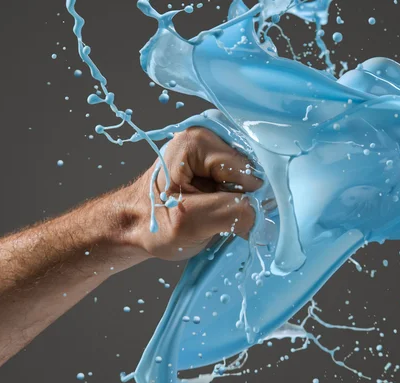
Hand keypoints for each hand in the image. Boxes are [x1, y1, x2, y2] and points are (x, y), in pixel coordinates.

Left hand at [122, 127, 261, 260]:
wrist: (135, 228)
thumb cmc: (153, 224)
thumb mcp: (191, 222)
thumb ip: (233, 212)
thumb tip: (265, 212)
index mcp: (197, 141)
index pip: (244, 170)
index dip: (240, 198)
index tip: (218, 217)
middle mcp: (207, 137)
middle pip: (249, 172)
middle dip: (240, 199)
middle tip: (214, 217)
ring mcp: (212, 150)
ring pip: (248, 181)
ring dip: (237, 203)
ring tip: (211, 214)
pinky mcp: (215, 165)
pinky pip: (242, 184)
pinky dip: (234, 202)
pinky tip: (215, 210)